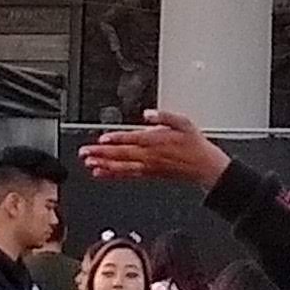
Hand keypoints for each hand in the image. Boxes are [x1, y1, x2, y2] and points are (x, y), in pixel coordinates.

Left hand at [79, 111, 228, 190]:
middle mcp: (149, 155)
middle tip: (85, 153)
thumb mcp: (183, 122)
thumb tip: (148, 113)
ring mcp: (147, 166)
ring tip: (89, 164)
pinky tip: (102, 173)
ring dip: (104, 165)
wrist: (204, 166)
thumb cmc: (194, 144)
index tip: (101, 139)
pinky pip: (127, 175)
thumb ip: (164, 116)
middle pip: (121, 154)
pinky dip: (113, 174)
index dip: (115, 139)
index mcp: (155, 140)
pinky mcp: (148, 174)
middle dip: (101, 153)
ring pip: (121, 167)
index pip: (131, 139)